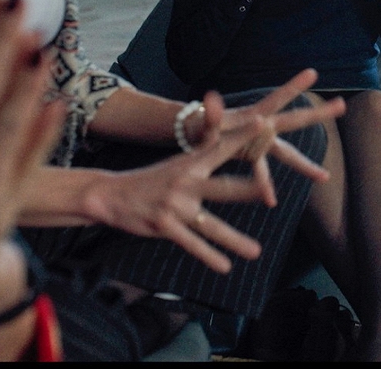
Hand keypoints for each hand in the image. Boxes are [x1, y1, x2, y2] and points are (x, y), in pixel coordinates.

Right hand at [89, 69, 341, 272]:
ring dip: (233, 240)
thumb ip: (207, 145)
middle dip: (246, 189)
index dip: (241, 136)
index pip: (221, 147)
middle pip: (222, 187)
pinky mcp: (164, 226)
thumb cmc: (154, 177)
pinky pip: (192, 243)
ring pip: (211, 225)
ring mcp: (175, 206)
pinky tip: (225, 267)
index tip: (263, 124)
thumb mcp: (180, 160)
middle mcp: (186, 182)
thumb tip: (222, 115)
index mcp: (191, 163)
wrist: (111, 194)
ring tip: (256, 251)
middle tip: (269, 191)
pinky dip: (208, 256)